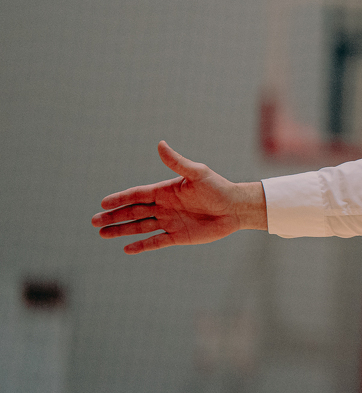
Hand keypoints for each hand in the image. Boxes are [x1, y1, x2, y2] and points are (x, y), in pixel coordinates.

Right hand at [92, 141, 265, 253]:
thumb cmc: (218, 187)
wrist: (236, 208)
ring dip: (121, 230)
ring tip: (102, 234)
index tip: (104, 203)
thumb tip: (160, 144)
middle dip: (114, 216)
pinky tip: (127, 248)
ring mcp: (169, 222)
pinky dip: (142, 245)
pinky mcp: (178, 236)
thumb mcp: (197, 173)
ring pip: (140, 227)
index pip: (137, 195)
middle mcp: (164, 207)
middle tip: (94, 221)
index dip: (120, 199)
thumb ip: (177, 162)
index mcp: (165, 191)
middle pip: (133, 212)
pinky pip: (156, 241)